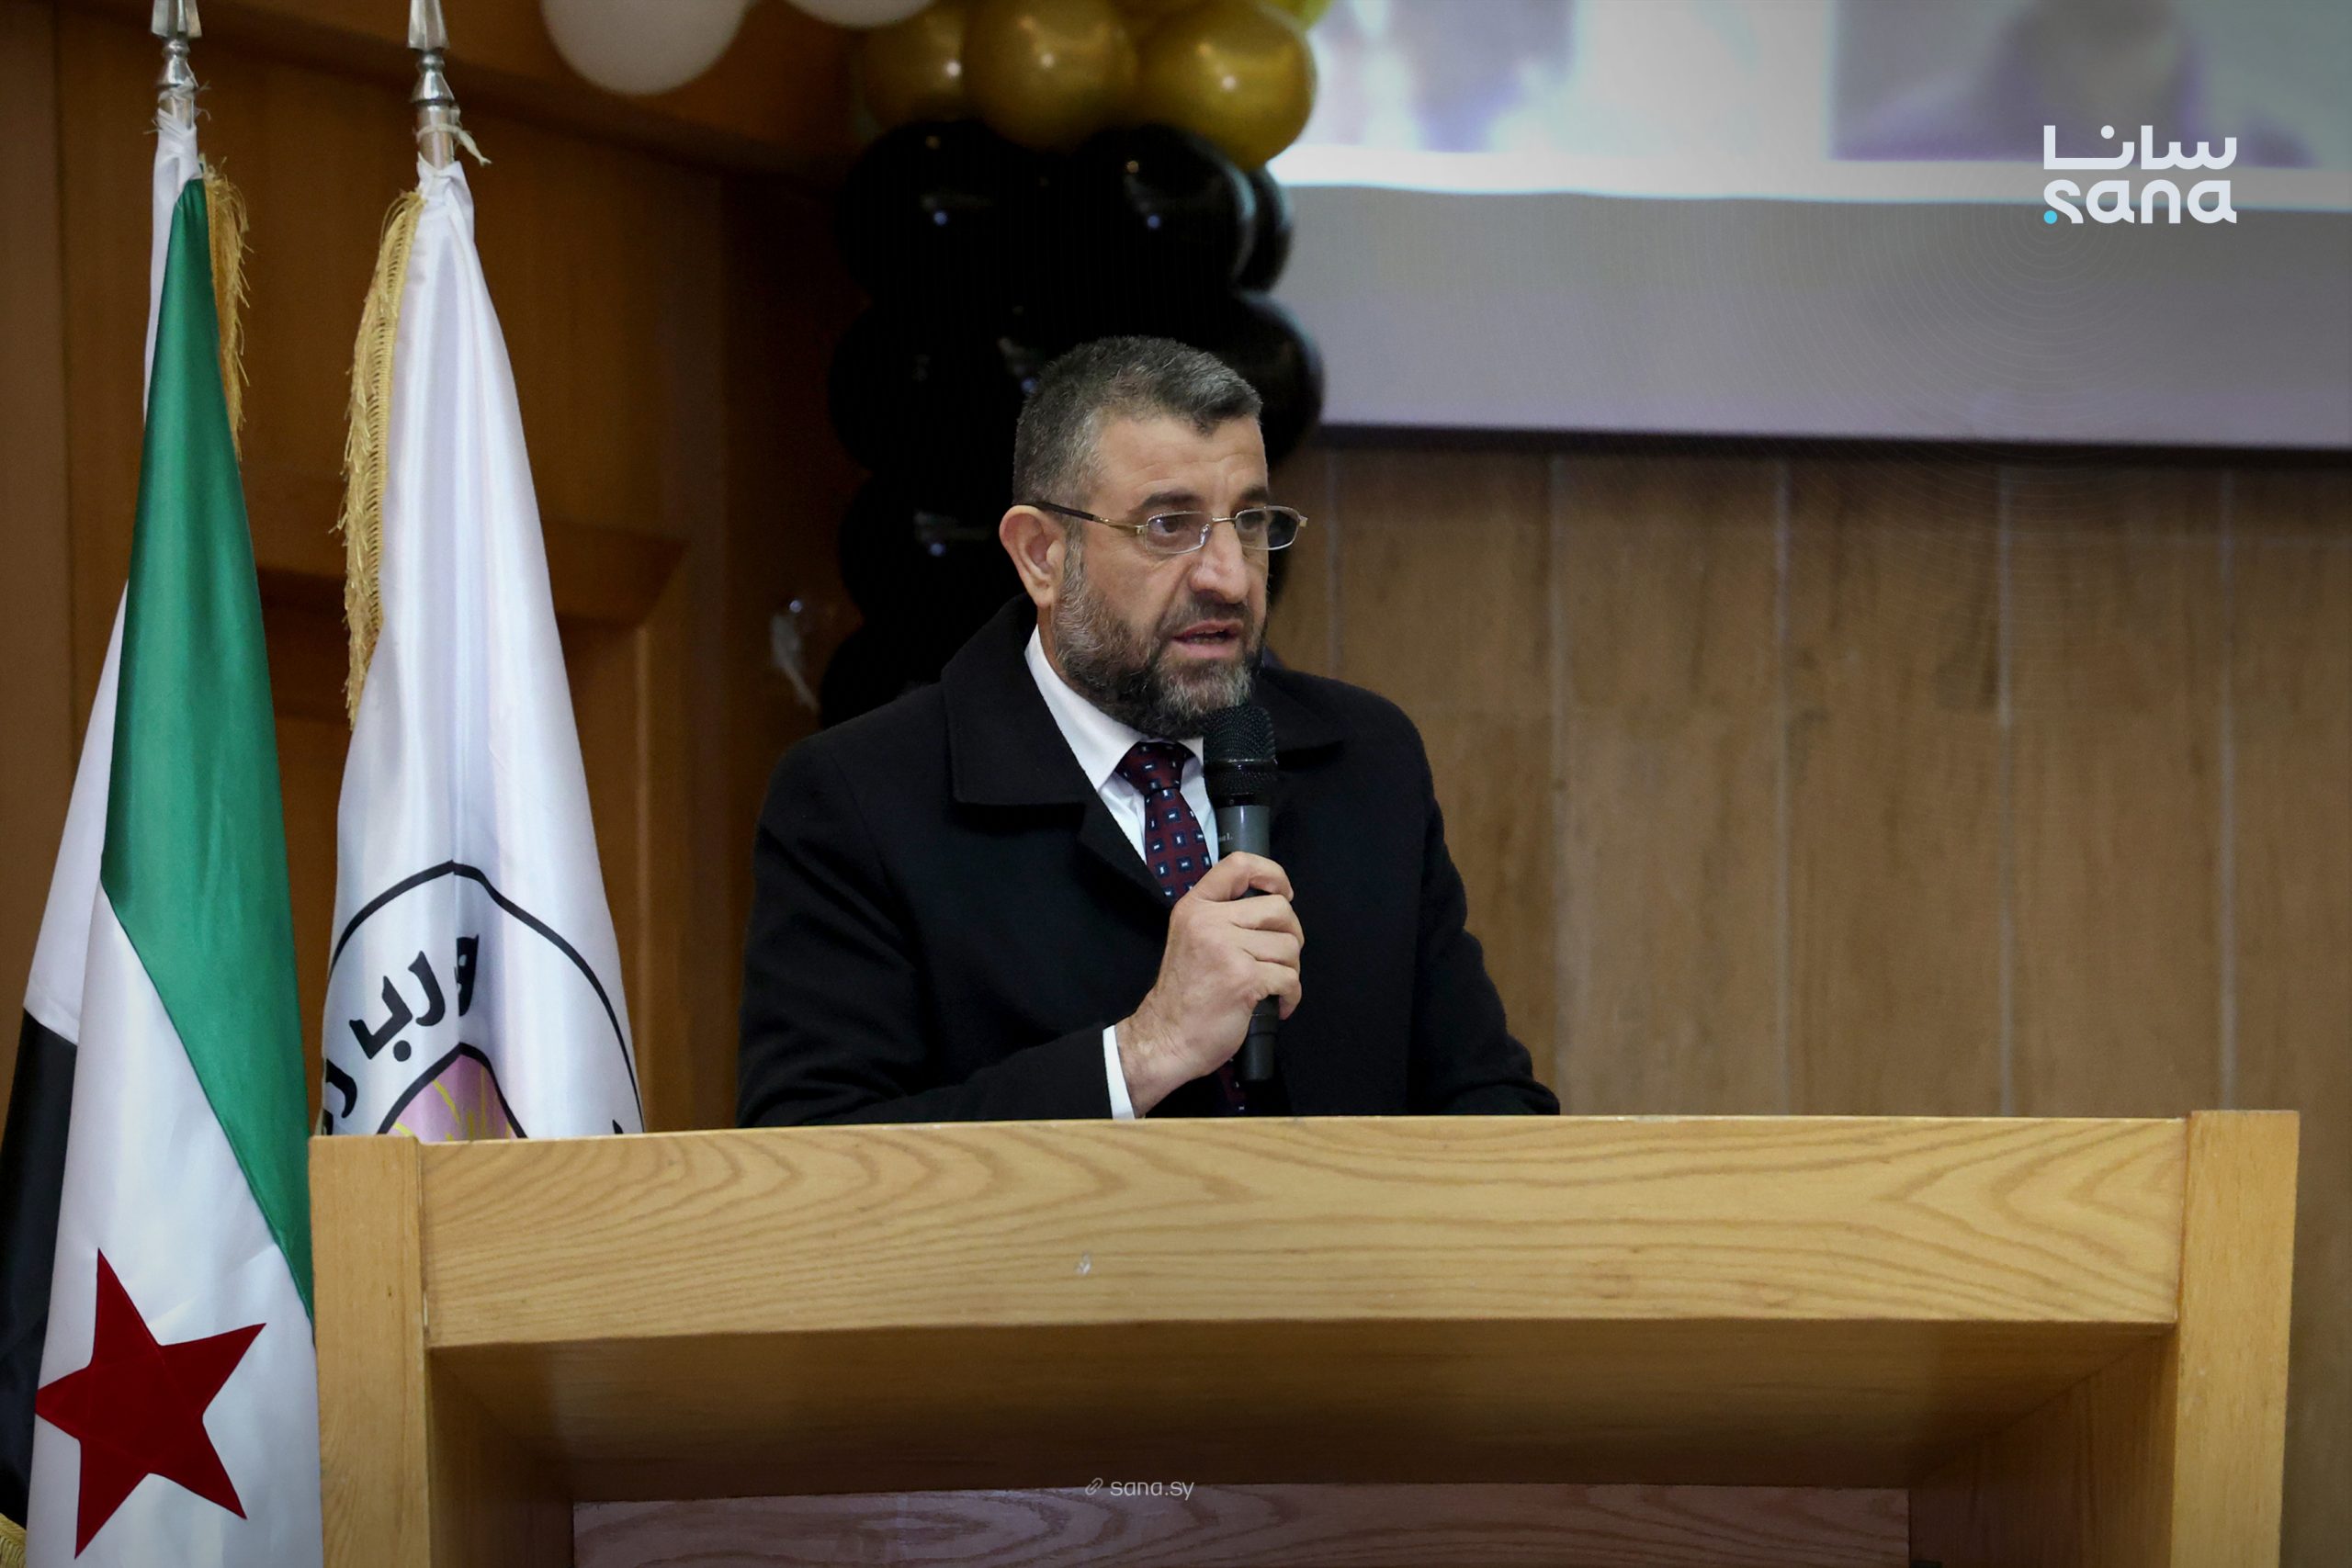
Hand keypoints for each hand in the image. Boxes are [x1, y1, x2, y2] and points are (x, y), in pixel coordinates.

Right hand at [1116, 853, 1301, 1115]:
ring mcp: (1227, 949)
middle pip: (1279, 908)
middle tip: (1280, 957)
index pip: (1238, 865)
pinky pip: (1290, 978)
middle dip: (1291, 935)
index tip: (1283, 893)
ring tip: (1273, 984)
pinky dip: (1291, 995)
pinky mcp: (1244, 979)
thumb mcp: (1192, 938)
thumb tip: (1275, 907)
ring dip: (1290, 969)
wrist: (1166, 1038)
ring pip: (1289, 946)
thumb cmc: (1184, 993)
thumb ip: (1222, 917)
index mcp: (1195, 906)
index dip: (1272, 873)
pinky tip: (1277, 1005)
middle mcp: (1209, 921)